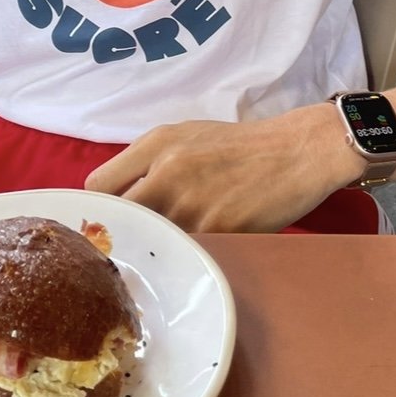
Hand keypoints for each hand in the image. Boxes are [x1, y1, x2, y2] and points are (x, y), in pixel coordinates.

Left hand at [84, 105, 363, 231]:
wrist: (297, 152)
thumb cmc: (240, 146)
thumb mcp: (186, 137)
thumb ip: (148, 163)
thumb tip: (116, 200)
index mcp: (156, 144)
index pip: (98, 186)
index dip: (100, 210)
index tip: (109, 225)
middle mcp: (166, 171)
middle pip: (118, 219)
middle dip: (122, 236)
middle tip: (131, 251)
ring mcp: (191, 203)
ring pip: (150, 242)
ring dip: (155, 252)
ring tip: (166, 257)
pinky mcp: (217, 230)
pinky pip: (187, 254)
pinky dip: (187, 259)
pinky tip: (195, 258)